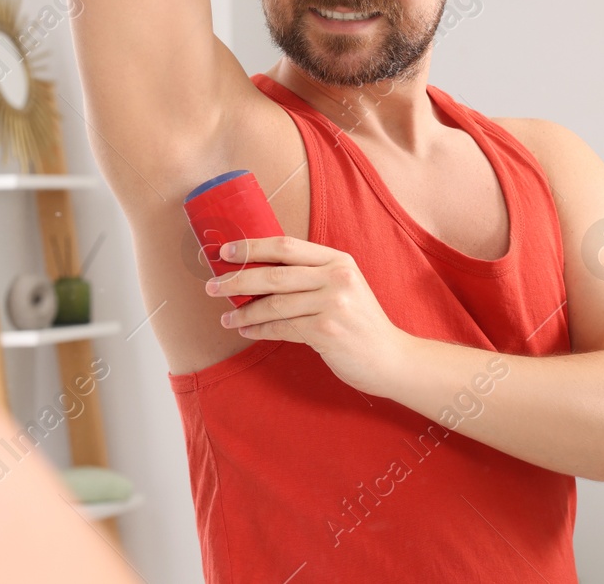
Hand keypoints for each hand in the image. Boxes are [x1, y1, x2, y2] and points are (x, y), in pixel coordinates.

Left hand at [206, 234, 411, 397]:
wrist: (392, 358)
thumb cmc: (359, 322)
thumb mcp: (342, 286)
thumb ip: (310, 275)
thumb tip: (256, 270)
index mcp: (337, 260)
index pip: (285, 245)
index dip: (251, 246)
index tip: (224, 252)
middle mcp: (336, 276)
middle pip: (273, 273)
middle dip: (237, 280)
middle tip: (211, 286)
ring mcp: (333, 303)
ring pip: (273, 303)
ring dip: (243, 312)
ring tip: (225, 317)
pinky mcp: (327, 330)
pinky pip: (281, 327)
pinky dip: (259, 329)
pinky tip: (246, 330)